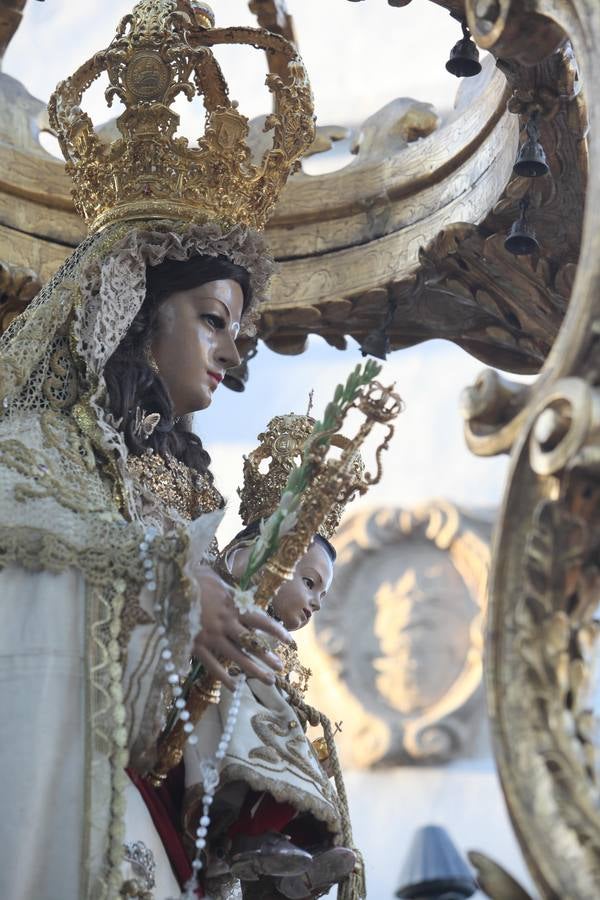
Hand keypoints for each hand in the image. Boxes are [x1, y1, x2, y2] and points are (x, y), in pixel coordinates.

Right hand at [191, 565, 291, 689]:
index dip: (277, 632)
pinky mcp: (195, 646)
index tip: (290, 642)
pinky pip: (212, 666)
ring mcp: (210, 636)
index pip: (261, 621)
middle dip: (268, 657)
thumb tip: (242, 592)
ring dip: (254, 670)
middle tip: (280, 668)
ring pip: (237, 658)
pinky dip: (224, 678)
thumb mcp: (213, 578)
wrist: (164, 587)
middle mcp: (225, 622)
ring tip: (268, 680)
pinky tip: (235, 687)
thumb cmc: (189, 577)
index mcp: (232, 604)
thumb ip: (229, 589)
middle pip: (252, 643)